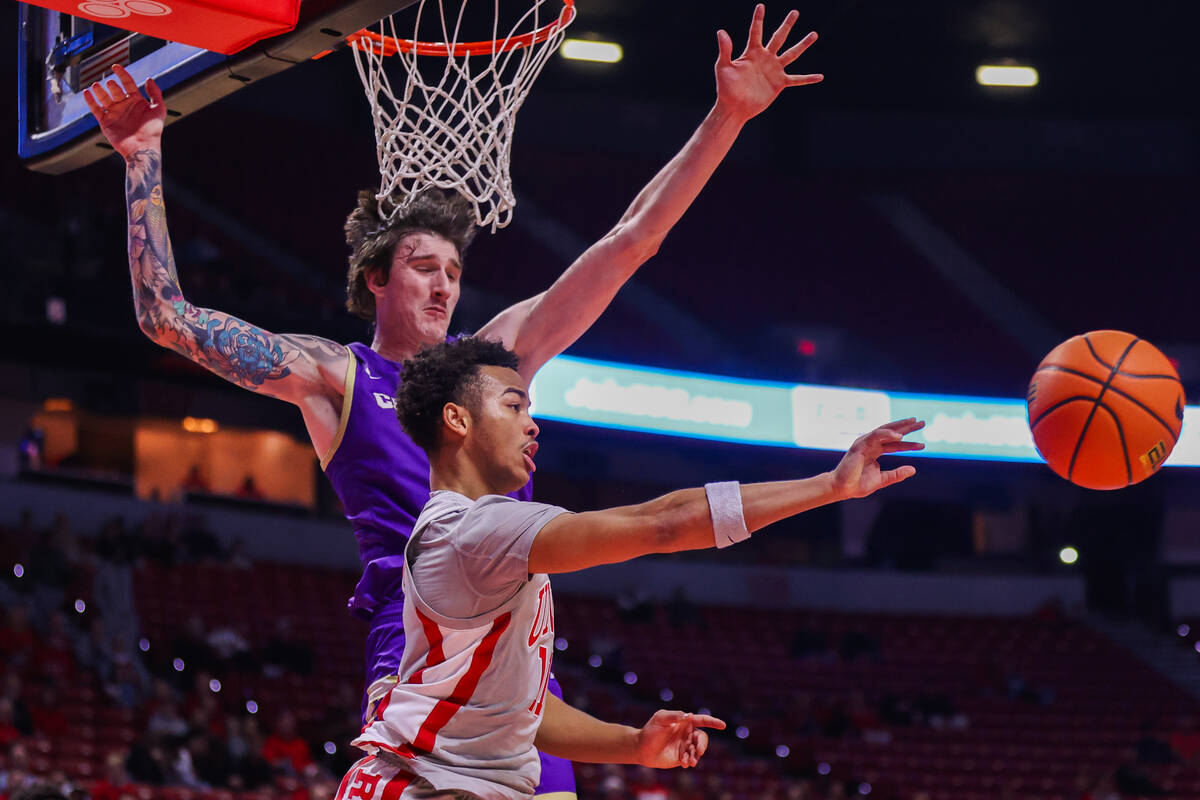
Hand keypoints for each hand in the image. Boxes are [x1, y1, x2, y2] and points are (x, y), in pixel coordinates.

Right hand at [83, 64, 165, 158]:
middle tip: (111, 83)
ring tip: (96, 85)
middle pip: (115, 90)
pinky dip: (90, 101)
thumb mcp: (158, 110)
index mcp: (136, 101)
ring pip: (104, 98)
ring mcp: (114, 113)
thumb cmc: (153, 131)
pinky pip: (95, 109)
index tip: (115, 66)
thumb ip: (155, 94)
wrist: (142, 147)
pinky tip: (87, 93)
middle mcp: (124, 106)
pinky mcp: (105, 122)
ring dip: (99, 91)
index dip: (122, 74)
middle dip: (112, 85)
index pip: (127, 83)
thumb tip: (148, 79)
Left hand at [636, 710, 725, 768]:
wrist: (642, 748)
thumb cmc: (651, 730)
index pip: (702, 720)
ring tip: (689, 761)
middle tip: (697, 751)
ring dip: (696, 755)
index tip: (723, 725)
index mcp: (685, 722)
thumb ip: (674, 716)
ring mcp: (685, 745)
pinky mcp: (682, 757)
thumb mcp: (660, 718)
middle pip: (702, 738)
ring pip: (698, 750)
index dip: (713, 722)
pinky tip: (685, 763)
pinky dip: (690, 761)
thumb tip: (689, 716)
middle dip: (702, 745)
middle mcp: (687, 733)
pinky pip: (692, 759)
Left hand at [715, 5, 822, 121]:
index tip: (761, 6)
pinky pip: (796, 80)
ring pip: (791, 54)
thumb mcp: (723, 67)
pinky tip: (819, 76)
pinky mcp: (779, 83)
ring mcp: (774, 70)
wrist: (734, 107)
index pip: (756, 32)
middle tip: (795, 12)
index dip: (758, 19)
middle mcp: (765, 58)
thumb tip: (721, 31)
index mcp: (751, 52)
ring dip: (803, 44)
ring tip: (814, 34)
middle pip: (778, 37)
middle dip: (787, 25)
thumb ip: (725, 49)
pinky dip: (808, 79)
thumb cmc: (726, 88)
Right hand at [829, 418, 925, 499]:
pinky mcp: (860, 444)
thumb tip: (913, 469)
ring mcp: (865, 443)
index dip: (908, 444)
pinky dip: (888, 434)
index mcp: (875, 451)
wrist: (842, 488)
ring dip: (900, 426)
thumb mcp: (882, 480)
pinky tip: (899, 436)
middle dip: (906, 427)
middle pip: (891, 432)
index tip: (922, 445)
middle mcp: (871, 444)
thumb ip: (897, 474)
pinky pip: (876, 435)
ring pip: (885, 430)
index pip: (894, 444)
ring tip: (914, 423)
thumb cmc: (858, 484)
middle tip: (922, 423)